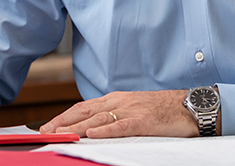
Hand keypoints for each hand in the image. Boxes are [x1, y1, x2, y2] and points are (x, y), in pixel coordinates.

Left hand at [39, 89, 201, 138]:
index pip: (83, 107)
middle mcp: (120, 102)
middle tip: (45, 132)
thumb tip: (91, 128)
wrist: (189, 105)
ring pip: (98, 119)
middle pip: (84, 111)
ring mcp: (131, 110)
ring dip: (77, 128)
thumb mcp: (133, 109)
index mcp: (115, 99)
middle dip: (63, 122)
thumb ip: (113, 116)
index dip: (63, 117)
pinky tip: (93, 134)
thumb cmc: (161, 110)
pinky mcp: (144, 120)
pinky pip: (122, 126)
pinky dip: (106, 130)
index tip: (47, 127)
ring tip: (60, 135)